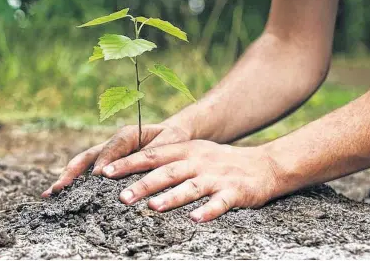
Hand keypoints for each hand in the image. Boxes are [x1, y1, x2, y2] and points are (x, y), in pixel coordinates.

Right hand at [41, 123, 190, 196]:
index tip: (98, 176)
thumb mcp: (169, 142)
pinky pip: (86, 171)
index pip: (113, 147)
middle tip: (60, 188)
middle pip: (88, 156)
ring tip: (51, 193)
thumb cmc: (172, 139)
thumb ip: (154, 151)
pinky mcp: (105, 163)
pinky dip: (73, 182)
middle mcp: (112, 143)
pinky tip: (61, 196)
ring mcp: (106, 153)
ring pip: (82, 163)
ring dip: (66, 177)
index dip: (105, 160)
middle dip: (73, 172)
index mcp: (128, 134)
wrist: (173, 135)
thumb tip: (137, 165)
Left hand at [101, 140, 279, 221]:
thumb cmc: (220, 162)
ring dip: (172, 197)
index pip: (152, 155)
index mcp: (186, 151)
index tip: (105, 172)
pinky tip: (195, 220)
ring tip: (153, 208)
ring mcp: (216, 176)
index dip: (128, 163)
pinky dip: (208, 211)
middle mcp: (198, 161)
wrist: (264, 165)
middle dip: (143, 184)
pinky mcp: (234, 192)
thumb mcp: (194, 153)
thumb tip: (131, 169)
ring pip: (191, 187)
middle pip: (167, 172)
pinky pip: (219, 203)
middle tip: (122, 197)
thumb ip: (167, 159)